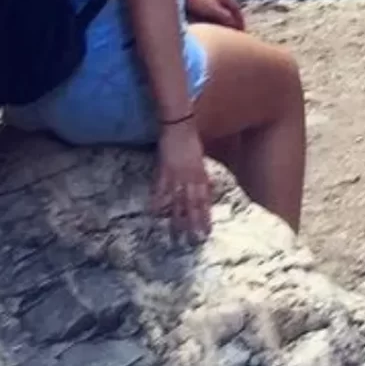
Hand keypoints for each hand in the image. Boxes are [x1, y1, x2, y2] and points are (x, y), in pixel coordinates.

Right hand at [152, 118, 211, 240]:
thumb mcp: (201, 158)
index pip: (204, 200)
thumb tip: (209, 188)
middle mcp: (189, 177)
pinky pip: (161, 188)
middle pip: (192, 204)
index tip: (206, 232)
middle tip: (193, 241)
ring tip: (176, 235)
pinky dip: (158, 201)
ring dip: (177, 218)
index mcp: (200, 174)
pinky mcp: (163, 170)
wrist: (179, 124)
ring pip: (178, 201)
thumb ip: (203, 175)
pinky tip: (155, 213)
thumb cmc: (191, 140)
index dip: (205, 216)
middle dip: (193, 223)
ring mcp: (176, 175)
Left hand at [184, 0, 246, 31]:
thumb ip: (226, 18)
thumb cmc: (198, 2)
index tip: (241, 33)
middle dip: (232, 23)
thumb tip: (234, 26)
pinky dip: (214, 22)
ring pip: (221, 13)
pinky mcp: (202, 3)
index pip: (237, 11)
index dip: (240, 23)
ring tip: (223, 34)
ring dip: (223, 23)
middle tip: (233, 35)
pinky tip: (211, 28)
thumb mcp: (215, 11)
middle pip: (229, 12)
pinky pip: (212, 14)